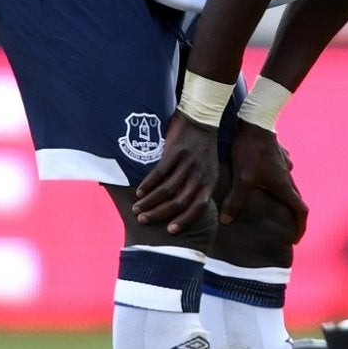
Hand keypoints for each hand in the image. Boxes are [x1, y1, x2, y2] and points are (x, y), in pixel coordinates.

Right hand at [132, 113, 219, 234]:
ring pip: (167, 189)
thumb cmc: (202, 147)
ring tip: (137, 208)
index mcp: (210, 181)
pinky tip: (139, 191)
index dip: (184, 220)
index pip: (199, 207)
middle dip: (160, 214)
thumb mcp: (208, 168)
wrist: (202, 118)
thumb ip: (198, 186)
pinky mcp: (176, 152)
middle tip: (144, 219)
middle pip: (179, 201)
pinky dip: (148, 184)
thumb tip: (184, 206)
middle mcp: (200, 174)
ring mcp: (188, 163)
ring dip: (150, 202)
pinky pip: (159, 173)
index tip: (170, 230)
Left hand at [218, 124, 308, 240]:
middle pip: (295, 200)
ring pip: (288, 186)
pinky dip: (276, 182)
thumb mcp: (241, 179)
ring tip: (271, 205)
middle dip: (291, 216)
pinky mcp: (279, 156)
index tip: (295, 238)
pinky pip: (281, 173)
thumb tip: (226, 221)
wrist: (255, 123)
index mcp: (284, 186)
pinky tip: (263, 181)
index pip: (301, 211)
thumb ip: (234, 201)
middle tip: (284, 227)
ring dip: (283, 197)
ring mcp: (285, 165)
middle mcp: (288, 177)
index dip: (300, 227)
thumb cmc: (250, 152)